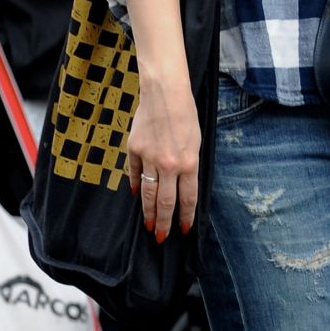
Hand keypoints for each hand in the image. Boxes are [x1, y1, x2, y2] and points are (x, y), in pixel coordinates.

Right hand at [126, 77, 200, 240]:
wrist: (165, 92)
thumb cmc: (186, 115)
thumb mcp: (195, 143)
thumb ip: (188, 167)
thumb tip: (180, 188)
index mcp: (188, 163)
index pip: (187, 198)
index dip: (185, 217)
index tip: (183, 229)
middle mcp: (168, 164)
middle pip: (166, 202)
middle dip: (164, 222)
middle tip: (162, 237)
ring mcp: (149, 157)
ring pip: (148, 193)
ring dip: (149, 212)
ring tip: (150, 226)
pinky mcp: (134, 149)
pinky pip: (134, 173)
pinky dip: (135, 186)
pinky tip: (136, 196)